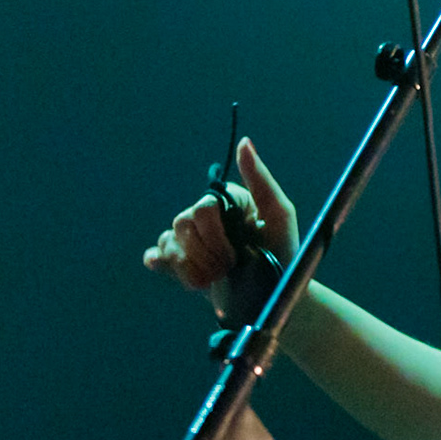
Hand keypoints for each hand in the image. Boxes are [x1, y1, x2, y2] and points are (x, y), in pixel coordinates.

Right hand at [145, 138, 299, 319]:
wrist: (274, 297)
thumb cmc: (283, 252)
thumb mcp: (279, 214)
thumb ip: (260, 178)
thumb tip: (245, 142)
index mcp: (228, 201)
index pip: (203, 209)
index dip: (215, 236)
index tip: (237, 252)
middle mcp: (208, 216)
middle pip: (182, 224)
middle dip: (205, 253)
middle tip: (229, 268)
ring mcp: (193, 240)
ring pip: (168, 241)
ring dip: (193, 266)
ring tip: (217, 277)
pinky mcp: (182, 263)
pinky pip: (157, 256)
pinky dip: (164, 265)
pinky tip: (167, 267)